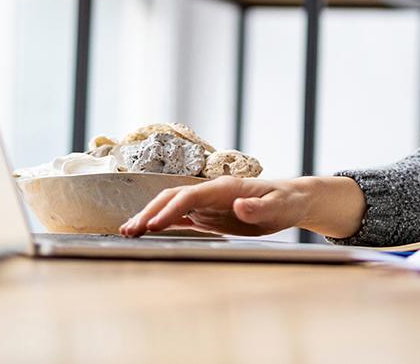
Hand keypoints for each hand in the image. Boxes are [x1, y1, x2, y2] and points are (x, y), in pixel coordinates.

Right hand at [120, 176, 309, 237]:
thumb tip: (239, 205)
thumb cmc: (286, 203)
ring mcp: (207, 203)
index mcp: (224, 187)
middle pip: (172, 198)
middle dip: (149, 212)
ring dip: (150, 217)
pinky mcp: (208, 214)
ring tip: (128, 231)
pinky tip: (147, 231)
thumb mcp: (278, 208)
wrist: (291, 200)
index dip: (170, 210)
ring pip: (171, 206)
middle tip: (129, 230)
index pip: (190, 196)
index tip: (153, 225)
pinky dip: (162, 222)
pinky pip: (180, 217)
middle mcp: (211, 192)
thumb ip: (259, 207)